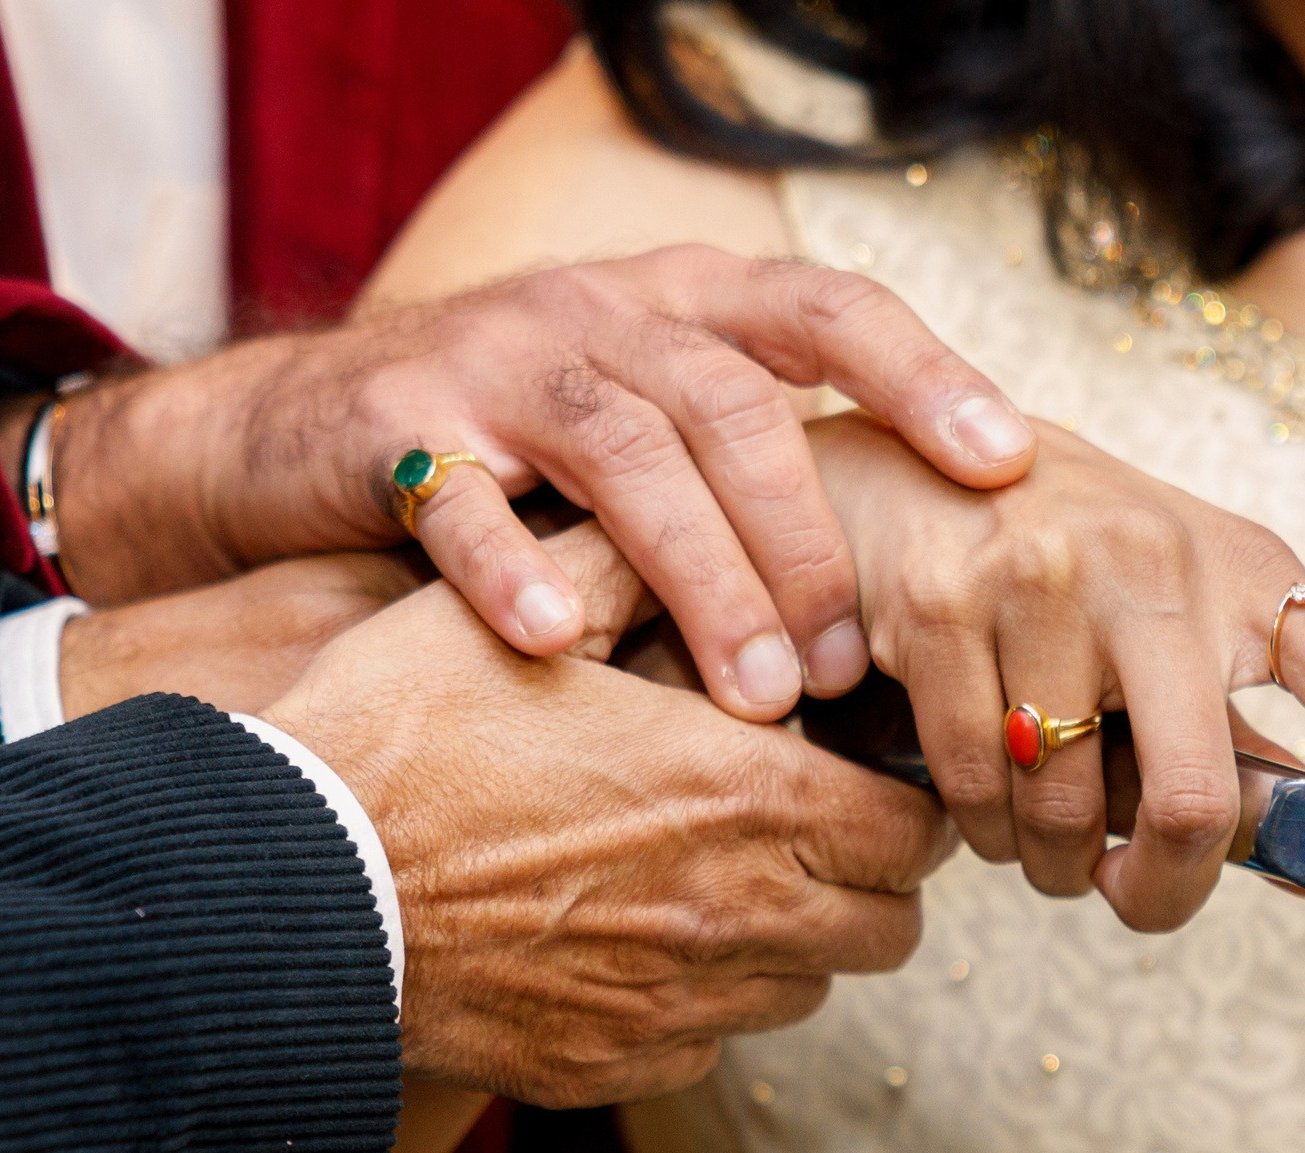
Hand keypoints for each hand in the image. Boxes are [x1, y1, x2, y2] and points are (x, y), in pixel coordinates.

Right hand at [50, 248, 1036, 720]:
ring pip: (624, 450)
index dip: (923, 374)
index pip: (826, 310)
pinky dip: (514, 567)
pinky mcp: (397, 424)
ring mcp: (494, 360)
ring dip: (702, 576)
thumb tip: (923, 580)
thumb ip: (755, 468)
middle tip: (849, 672)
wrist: (297, 429)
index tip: (1007, 466)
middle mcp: (598, 312)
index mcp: (680, 305)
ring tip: (756, 696)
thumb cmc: (517, 455)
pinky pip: (464, 497)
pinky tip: (558, 643)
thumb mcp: (646, 424)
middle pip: (733, 403)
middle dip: (806, 540)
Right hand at [259, 524, 955, 1104]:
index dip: (902, 800)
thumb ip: (629, 566)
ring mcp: (674, 1007)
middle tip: (809, 831)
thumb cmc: (397, 733)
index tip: (862, 773)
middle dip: (867, 880)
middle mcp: (733, 914)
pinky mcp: (610, 1069)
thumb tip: (688, 531)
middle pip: (889, 927)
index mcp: (742, 793)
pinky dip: (696, 1005)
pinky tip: (630, 947)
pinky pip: (706, 1048)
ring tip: (716, 883)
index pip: (912, 827)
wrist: (288, 881)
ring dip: (788, 942)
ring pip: (806, 991)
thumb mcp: (515, 610)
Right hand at [809, 414, 1304, 932]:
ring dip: (1051, 861)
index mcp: (1241, 569)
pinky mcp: (942, 604)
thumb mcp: (1165, 606)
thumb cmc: (1054, 547)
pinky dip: (980, 829)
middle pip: (1197, 796)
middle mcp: (1155, 563)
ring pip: (1069, 811)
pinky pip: (978, 786)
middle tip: (1130, 896)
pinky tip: (980, 799)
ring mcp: (1043, 578)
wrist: (904, 452)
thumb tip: (1294, 845)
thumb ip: (1222, 717)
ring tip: (1037, 830)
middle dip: (1161, 887)